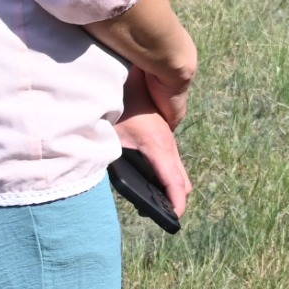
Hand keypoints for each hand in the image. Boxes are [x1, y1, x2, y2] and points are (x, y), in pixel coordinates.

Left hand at [115, 75, 192, 217]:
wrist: (131, 71)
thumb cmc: (114, 104)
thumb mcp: (107, 135)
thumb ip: (109, 159)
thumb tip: (106, 182)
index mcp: (156, 145)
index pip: (174, 181)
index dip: (176, 202)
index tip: (174, 218)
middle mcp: (167, 142)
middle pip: (181, 178)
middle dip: (175, 198)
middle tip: (163, 216)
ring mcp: (167, 136)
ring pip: (177, 168)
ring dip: (171, 185)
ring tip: (158, 204)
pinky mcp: (161, 133)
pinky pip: (169, 159)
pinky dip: (167, 173)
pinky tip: (152, 181)